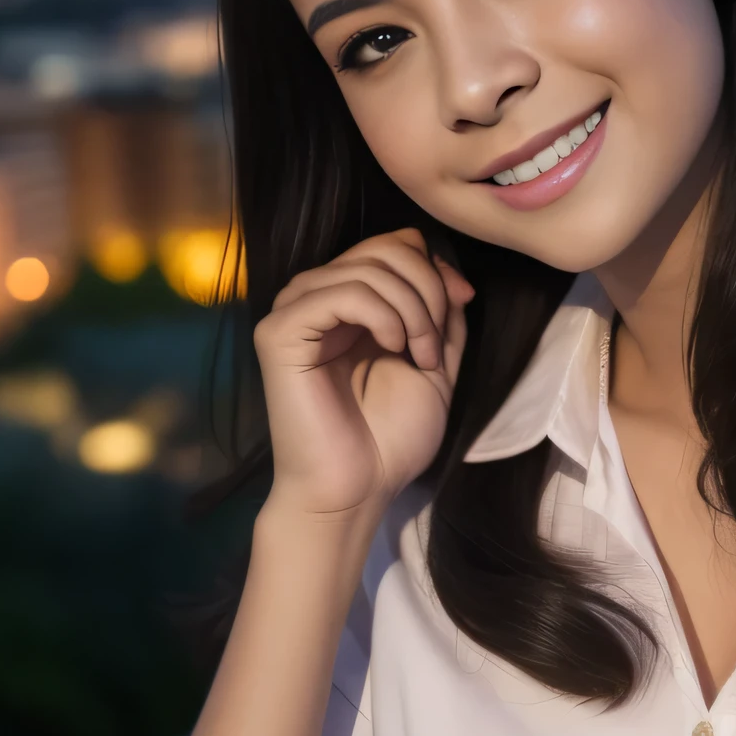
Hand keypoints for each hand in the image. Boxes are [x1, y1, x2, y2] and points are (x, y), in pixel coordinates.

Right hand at [253, 227, 471, 520]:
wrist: (356, 489)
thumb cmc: (390, 439)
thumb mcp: (434, 366)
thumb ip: (442, 318)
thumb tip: (450, 272)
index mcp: (351, 302)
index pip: (393, 245)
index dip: (433, 269)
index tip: (455, 311)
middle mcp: (318, 297)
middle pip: (386, 249)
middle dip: (428, 292)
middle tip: (434, 350)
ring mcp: (295, 311)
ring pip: (368, 268)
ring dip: (413, 310)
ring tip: (421, 358)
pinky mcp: (280, 332)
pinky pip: (341, 292)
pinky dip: (382, 315)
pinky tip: (393, 348)